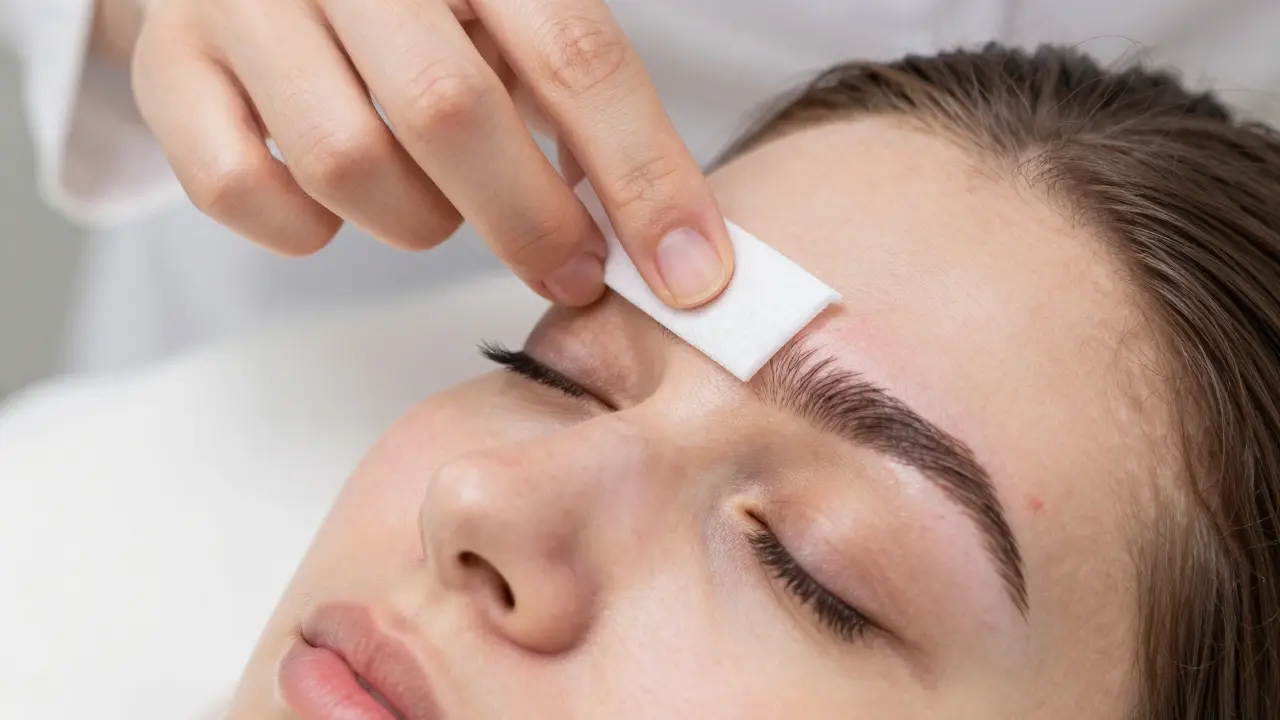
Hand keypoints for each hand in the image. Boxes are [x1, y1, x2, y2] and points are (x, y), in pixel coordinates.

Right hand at [120, 0, 733, 306]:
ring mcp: (244, 4)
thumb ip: (570, 85)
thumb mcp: (508, 6)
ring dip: (417, 220)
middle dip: (530, 220)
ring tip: (441, 206)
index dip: (645, 175)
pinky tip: (337, 204)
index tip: (691, 274)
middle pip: (450, 111)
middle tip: (572, 271)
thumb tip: (656, 226)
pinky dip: (304, 228)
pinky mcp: (171, 66)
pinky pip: (242, 189)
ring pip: (347, 161)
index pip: (575, 52)